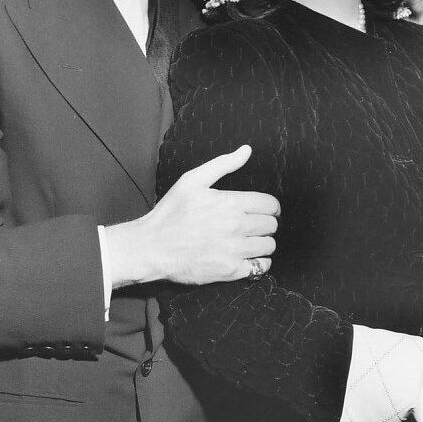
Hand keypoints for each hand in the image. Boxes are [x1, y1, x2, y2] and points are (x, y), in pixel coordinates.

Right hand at [105, 145, 279, 287]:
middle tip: (253, 226)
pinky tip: (248, 258)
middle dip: (265, 224)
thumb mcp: (192, 180)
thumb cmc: (171, 213)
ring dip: (263, 243)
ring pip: (268, 246)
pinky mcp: (230, 271)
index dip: (270, 207)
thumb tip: (246, 150)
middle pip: (271, 225)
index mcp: (230, 203)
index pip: (270, 205)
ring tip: (250, 242)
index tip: (264, 211)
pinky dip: (258, 263)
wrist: (152, 247)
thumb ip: (223, 164)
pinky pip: (260, 267)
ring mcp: (234, 250)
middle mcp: (236, 226)